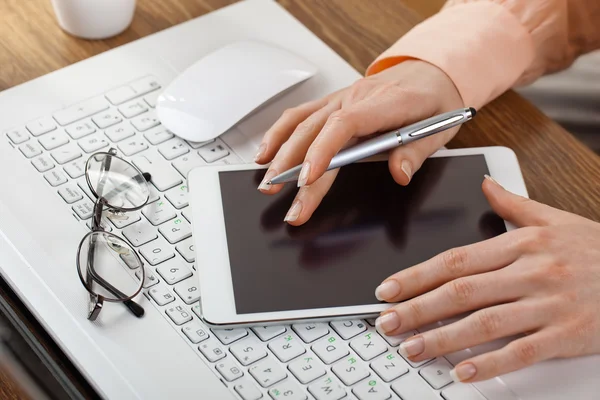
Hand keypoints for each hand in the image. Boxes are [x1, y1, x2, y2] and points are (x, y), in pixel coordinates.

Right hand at [254, 60, 463, 224]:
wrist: (432, 70)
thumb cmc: (435, 99)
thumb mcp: (440, 127)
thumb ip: (417, 151)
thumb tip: (399, 174)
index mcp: (385, 102)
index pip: (344, 125)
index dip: (322, 151)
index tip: (308, 178)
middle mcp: (357, 97)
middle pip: (316, 132)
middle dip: (295, 170)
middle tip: (290, 206)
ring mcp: (341, 98)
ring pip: (301, 123)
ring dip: (280, 153)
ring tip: (267, 182)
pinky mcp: (333, 102)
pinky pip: (300, 114)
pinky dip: (279, 132)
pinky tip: (267, 152)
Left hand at [374, 175, 599, 382]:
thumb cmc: (597, 251)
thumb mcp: (555, 219)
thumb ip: (514, 205)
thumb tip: (485, 184)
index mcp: (522, 244)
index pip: (457, 260)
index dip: (417, 275)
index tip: (388, 288)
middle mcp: (531, 272)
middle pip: (461, 292)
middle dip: (418, 308)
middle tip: (386, 322)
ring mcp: (548, 304)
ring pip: (484, 322)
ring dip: (442, 338)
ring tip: (412, 348)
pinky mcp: (567, 335)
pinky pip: (522, 352)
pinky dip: (489, 363)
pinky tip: (462, 372)